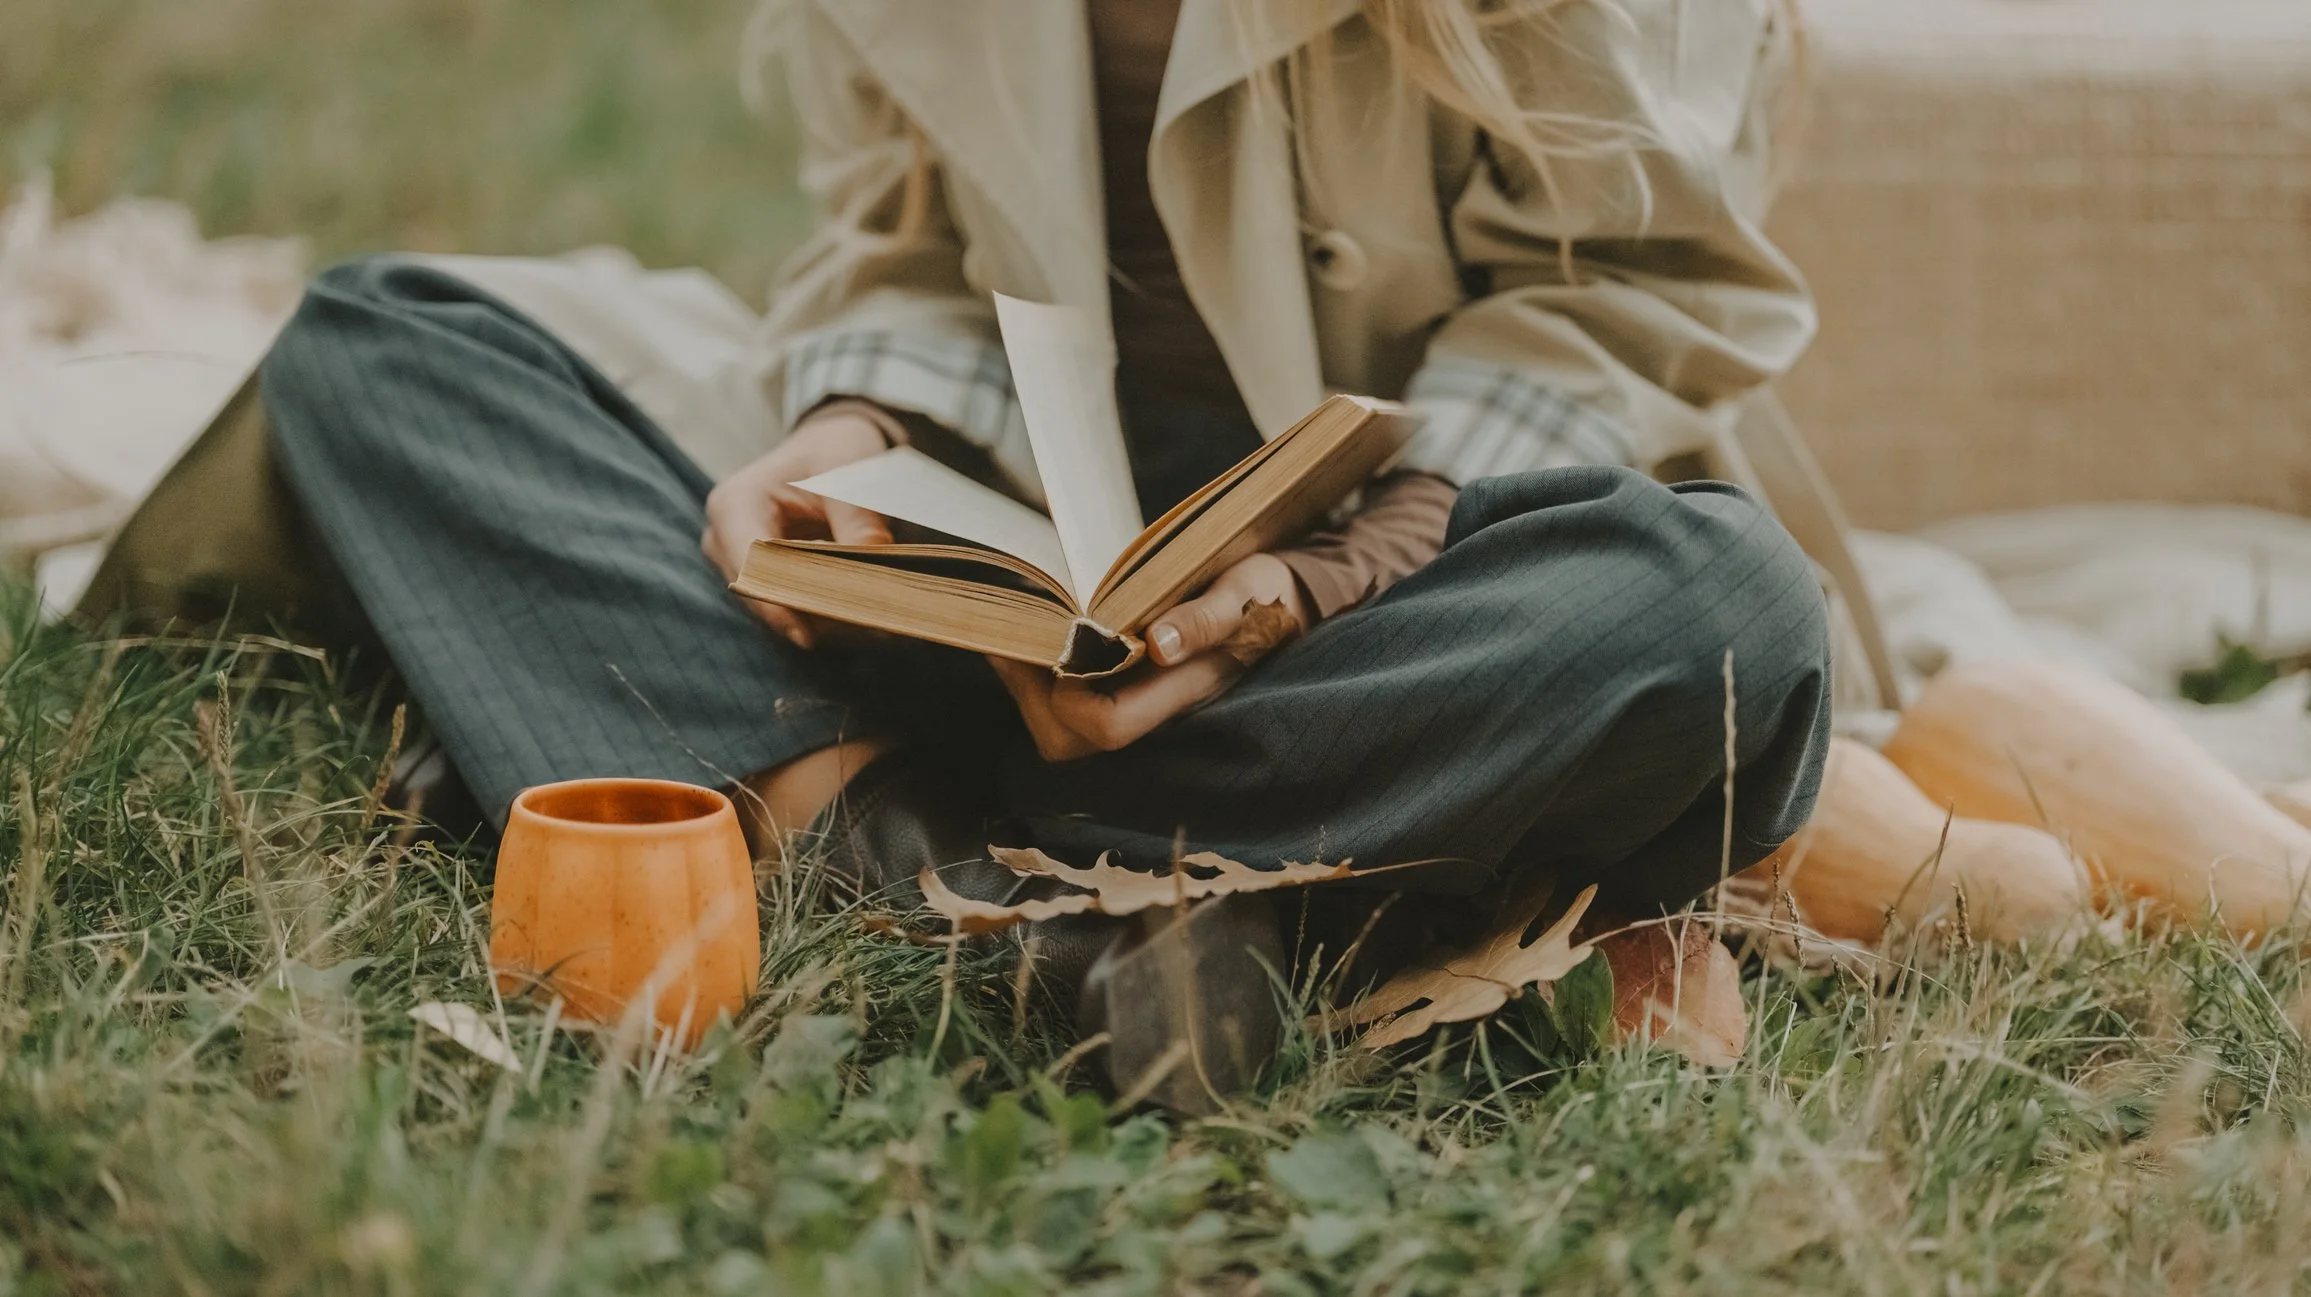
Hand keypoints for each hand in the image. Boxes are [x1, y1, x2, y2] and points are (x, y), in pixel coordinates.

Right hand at [703, 407, 894, 646]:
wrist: (830, 450)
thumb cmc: (834, 452)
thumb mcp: (849, 471)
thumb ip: (857, 519)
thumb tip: (870, 564)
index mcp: (734, 505)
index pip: (753, 567)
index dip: (782, 601)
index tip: (814, 633)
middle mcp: (724, 540)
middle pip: (764, 594)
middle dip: (812, 612)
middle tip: (868, 625)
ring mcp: (738, 564)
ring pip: (778, 608)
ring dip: (823, 618)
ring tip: (876, 621)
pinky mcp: (761, 579)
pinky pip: (791, 608)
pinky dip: (825, 613)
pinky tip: (864, 614)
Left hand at [990, 552, 1309, 760]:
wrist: (1286, 602)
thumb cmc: (1266, 592)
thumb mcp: (1246, 591)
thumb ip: (1207, 618)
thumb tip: (1161, 643)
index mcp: (1185, 690)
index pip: (1107, 726)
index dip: (1064, 696)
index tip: (1044, 640)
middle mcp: (1158, 711)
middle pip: (1071, 741)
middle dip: (1029, 696)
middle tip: (1008, 636)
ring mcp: (1143, 707)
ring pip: (1065, 732)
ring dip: (1030, 689)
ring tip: (1015, 634)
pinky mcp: (1131, 694)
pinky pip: (1073, 709)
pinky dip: (1043, 680)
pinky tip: (1035, 640)